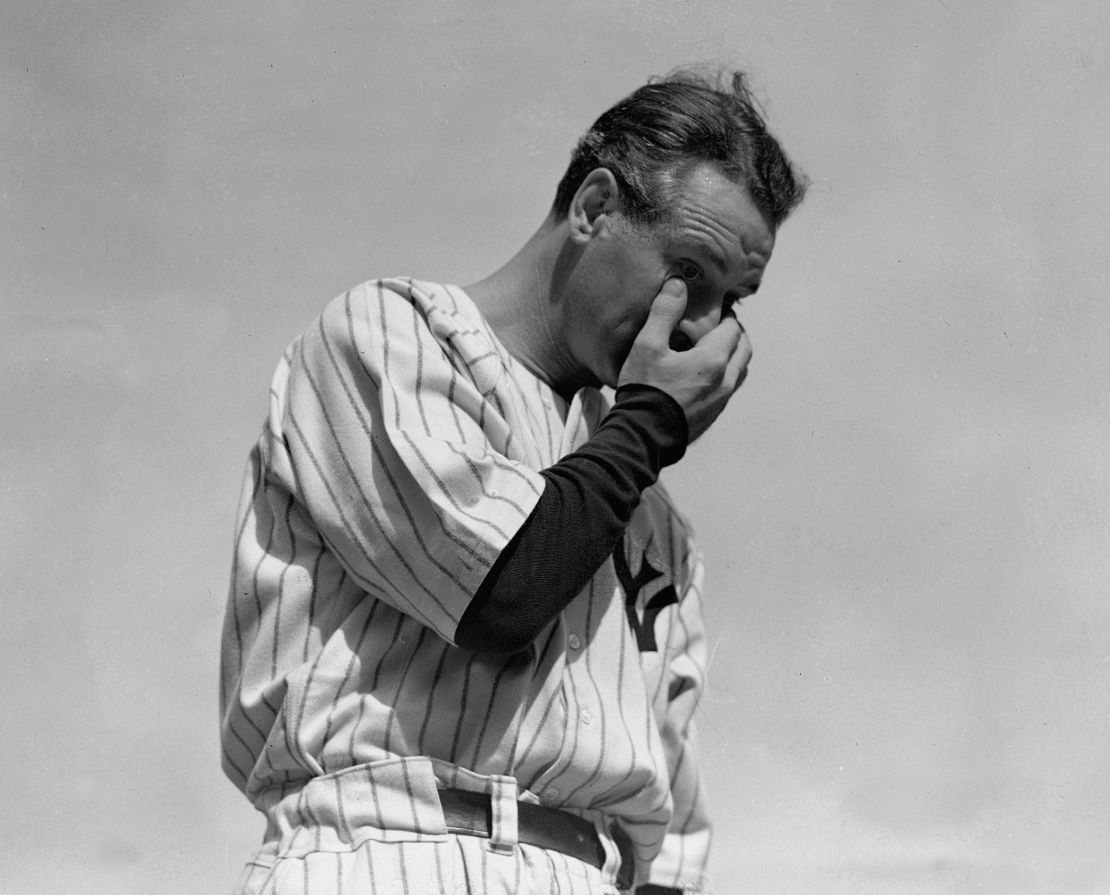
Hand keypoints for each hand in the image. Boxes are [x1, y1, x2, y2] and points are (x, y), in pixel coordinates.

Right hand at [617, 278, 750, 441]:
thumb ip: (664, 312)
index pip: (732, 328)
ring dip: (734, 355)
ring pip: (739, 371)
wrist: (642, 435)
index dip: (726, 315)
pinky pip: (728, 389)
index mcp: (713, 360)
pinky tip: (705, 375)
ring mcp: (721, 401)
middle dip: (736, 334)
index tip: (716, 308)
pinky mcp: (713, 416)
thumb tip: (678, 284)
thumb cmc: (644, 389)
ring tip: (716, 348)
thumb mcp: (647, 345)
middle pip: (744, 350)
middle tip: (720, 325)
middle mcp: (724, 380)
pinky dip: (725, 375)